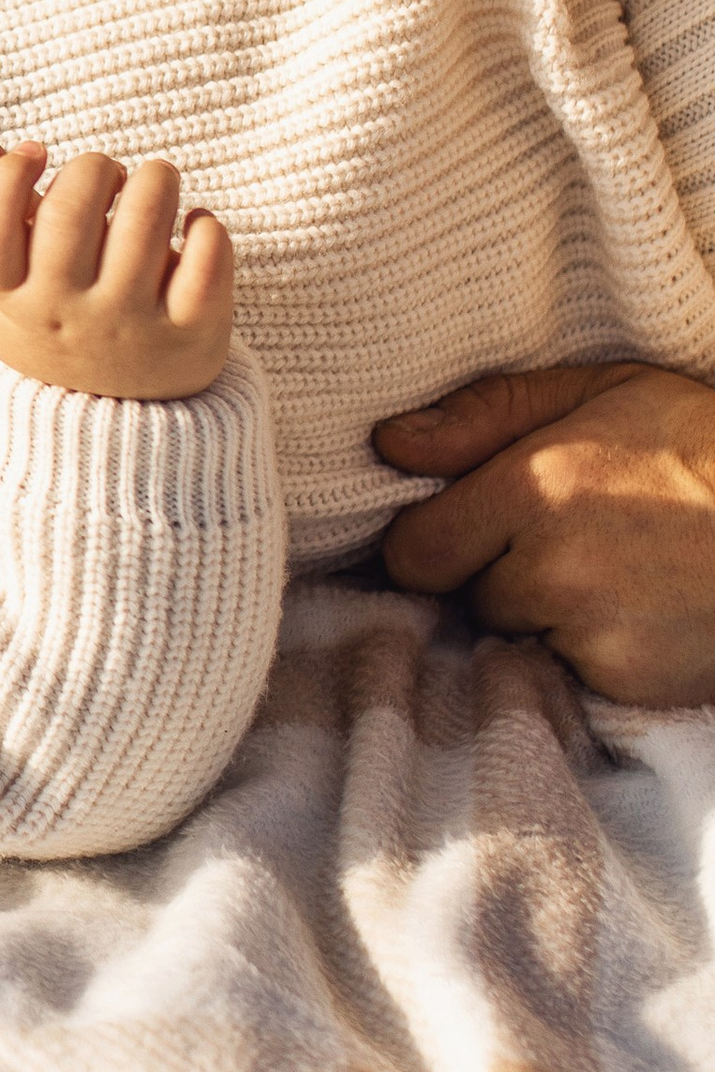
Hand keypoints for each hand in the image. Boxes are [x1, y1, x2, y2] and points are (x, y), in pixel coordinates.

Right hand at [0, 133, 234, 399]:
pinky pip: (208, 260)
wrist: (112, 421)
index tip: (35, 154)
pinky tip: (194, 226)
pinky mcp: (190, 335)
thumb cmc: (53, 319)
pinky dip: (206, 228)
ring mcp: (129, 327)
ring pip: (146, 220)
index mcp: (10, 298)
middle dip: (95, 168)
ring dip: (156, 179)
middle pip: (69, 211)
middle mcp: (66, 315)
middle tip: (108, 174)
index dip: (7, 176)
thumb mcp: (9, 278)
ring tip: (155, 182)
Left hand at [374, 362, 714, 705]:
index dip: (434, 542)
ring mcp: (591, 632)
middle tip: (561, 540)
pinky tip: (636, 610)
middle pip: (463, 597)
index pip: (413, 552)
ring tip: (610, 571)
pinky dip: (590, 649)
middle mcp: (552, 568)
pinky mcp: (626, 680)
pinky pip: (568, 671)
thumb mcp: (601, 391)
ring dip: (541, 613)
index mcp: (534, 487)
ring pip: (515, 635)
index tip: (470, 526)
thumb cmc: (701, 444)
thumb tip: (388, 443)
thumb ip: (487, 414)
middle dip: (492, 573)